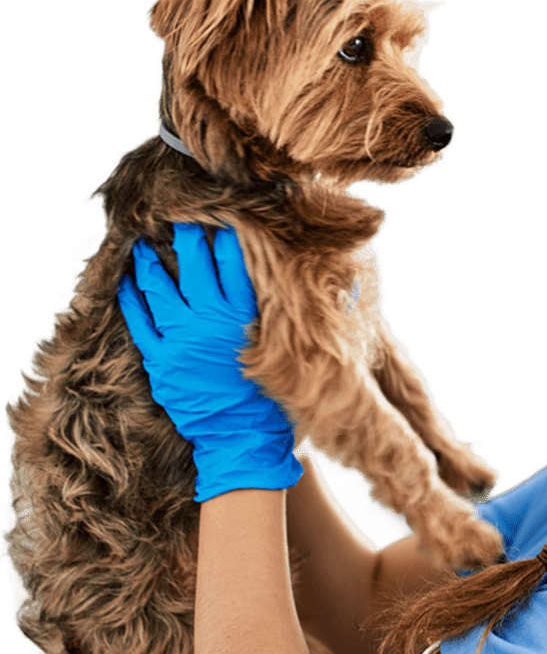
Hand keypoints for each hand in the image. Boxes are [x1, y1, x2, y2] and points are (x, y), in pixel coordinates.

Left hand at [117, 223, 302, 501]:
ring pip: (159, 287)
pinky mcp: (159, 360)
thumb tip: (311, 278)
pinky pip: (139, 321)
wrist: (242, 440)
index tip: (222, 213)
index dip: (227, 231)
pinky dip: (131, 299)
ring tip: (143, 244)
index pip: (233, 258)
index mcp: (243, 313)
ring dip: (150, 262)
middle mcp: (210, 319)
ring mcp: (180, 338)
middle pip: (194, 262)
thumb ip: (286, 312)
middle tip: (181, 214)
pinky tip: (128, 282)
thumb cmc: (272, 395)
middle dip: (187, 233)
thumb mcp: (286, 349)